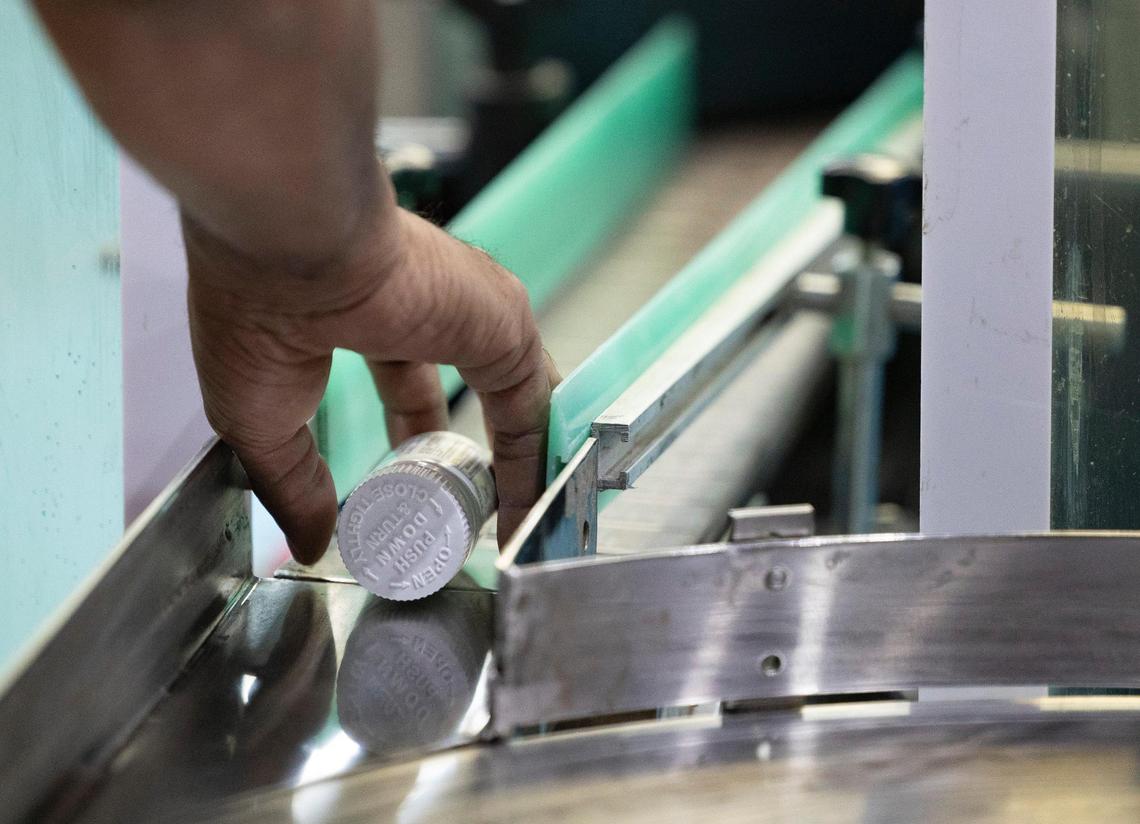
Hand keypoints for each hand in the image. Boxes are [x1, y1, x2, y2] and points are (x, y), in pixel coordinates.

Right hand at [186, 207, 558, 563]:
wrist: (294, 245)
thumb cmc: (254, 306)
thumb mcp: (260, 421)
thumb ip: (294, 485)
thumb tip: (311, 543)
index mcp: (360, 312)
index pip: (400, 375)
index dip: (407, 432)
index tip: (406, 478)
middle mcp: (423, 307)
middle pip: (451, 389)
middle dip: (451, 452)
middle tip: (455, 508)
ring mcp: (468, 315)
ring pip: (504, 401)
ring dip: (512, 464)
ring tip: (510, 522)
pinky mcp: (504, 329)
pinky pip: (529, 413)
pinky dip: (532, 467)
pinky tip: (528, 511)